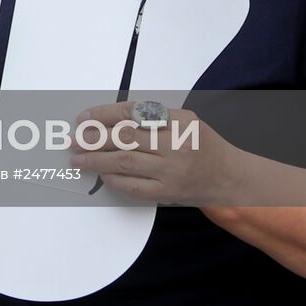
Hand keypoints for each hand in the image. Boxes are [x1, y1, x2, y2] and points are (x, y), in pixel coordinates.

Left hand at [68, 101, 242, 206]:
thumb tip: (108, 119)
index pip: (133, 113)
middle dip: (94, 137)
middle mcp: (175, 145)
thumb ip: (152, 117)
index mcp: (178, 121)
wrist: (230, 177)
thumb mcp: (185, 120)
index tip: (84, 117)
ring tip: (78, 158)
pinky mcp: (168, 193)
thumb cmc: (203, 145)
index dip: (104, 114)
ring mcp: (171, 171)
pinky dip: (114, 179)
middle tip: (75, 139)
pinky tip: (101, 174)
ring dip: (96, 159)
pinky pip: (134, 186)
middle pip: (125, 137)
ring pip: (125, 162)